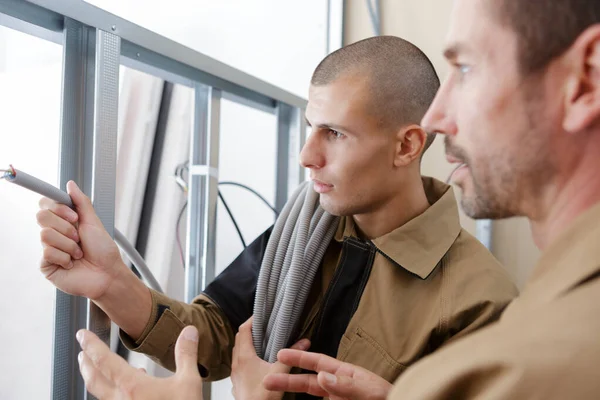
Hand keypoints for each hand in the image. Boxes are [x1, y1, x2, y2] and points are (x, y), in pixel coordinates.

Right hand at [37, 180, 124, 299]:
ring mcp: (49, 249)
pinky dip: (65, 257)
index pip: (45, 204)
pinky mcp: (46, 265)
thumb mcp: (94, 222)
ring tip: (79, 253)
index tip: (74, 216)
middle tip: (79, 238)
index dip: (58, 208)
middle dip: (66, 228)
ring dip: (69, 245)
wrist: (108, 274)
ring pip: (45, 235)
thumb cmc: (104, 251)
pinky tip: (72, 264)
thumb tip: (71, 184)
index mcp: (64, 222)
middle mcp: (54, 234)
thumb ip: (81, 202)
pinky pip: (47, 253)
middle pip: (41, 217)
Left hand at [77, 325, 202, 399]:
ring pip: (101, 394)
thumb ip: (185, 354)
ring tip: (98, 369)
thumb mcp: (189, 383)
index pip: (103, 361)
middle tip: (82, 351)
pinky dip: (114, 392)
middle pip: (93, 379)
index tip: (83, 335)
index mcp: (132, 387)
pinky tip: (128, 390)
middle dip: (86, 363)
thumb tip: (188, 331)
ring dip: (96, 379)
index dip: (91, 345)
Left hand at [231, 317, 309, 399]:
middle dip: (250, 330)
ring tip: (261, 342)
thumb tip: (304, 342)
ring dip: (247, 343)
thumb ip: (292, 357)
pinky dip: (245, 356)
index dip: (251, 320)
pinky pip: (239, 362)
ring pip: (237, 351)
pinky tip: (256, 362)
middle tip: (262, 326)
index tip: (261, 315)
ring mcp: (235, 372)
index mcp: (244, 356)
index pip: (244, 330)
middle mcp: (236, 362)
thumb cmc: (262, 397)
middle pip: (239, 339)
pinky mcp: (237, 381)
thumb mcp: (280, 373)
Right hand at [263, 349, 391, 399]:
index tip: (280, 354)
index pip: (317, 363)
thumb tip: (322, 375)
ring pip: (310, 396)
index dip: (299, 358)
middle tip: (267, 380)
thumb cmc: (388, 398)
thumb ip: (347, 384)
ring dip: (292, 395)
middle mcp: (337, 386)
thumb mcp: (369, 390)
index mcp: (344, 374)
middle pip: (307, 382)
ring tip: (273, 394)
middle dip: (287, 380)